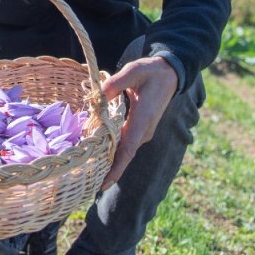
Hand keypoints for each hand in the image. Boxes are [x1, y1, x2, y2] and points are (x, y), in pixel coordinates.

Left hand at [98, 55, 177, 189]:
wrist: (169, 74)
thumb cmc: (151, 71)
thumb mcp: (134, 70)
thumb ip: (116, 82)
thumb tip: (99, 94)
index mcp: (143, 120)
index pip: (128, 150)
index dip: (116, 168)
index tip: (104, 184)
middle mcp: (143, 131)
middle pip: (122, 155)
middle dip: (106, 169)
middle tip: (84, 183)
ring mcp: (142, 131)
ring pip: (123, 150)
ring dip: (107, 161)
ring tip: (87, 172)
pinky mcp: (139, 129)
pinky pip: (124, 143)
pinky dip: (111, 150)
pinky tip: (96, 154)